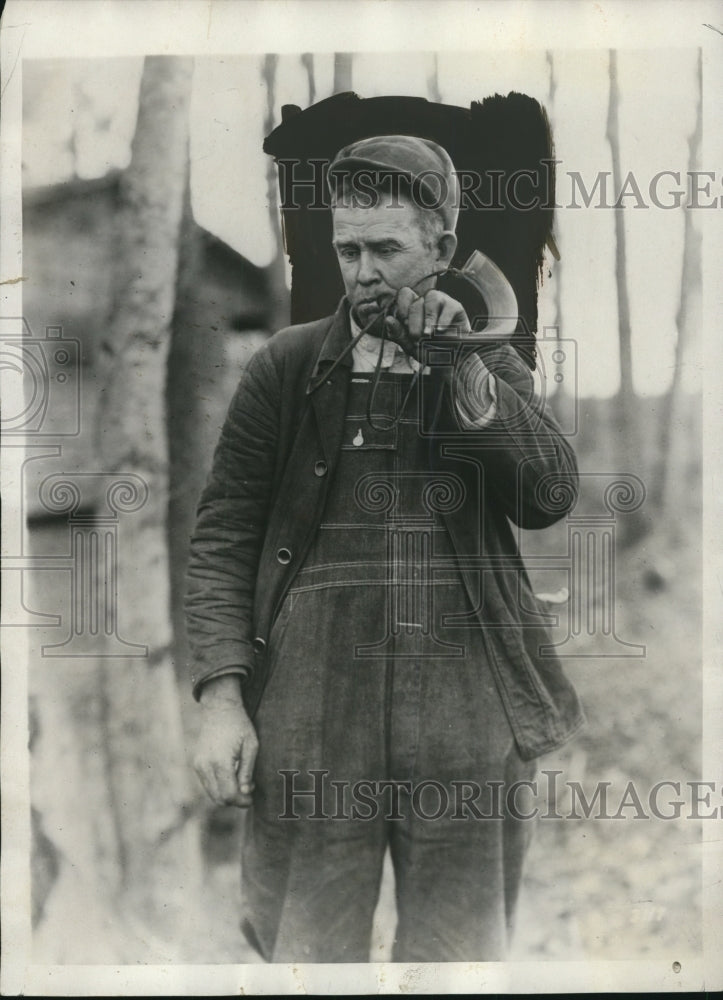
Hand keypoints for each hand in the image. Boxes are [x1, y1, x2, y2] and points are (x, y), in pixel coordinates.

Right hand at [193, 676, 257, 807]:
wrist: (220, 709)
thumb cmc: (239, 725)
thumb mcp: (251, 746)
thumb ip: (247, 771)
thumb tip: (245, 792)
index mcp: (220, 761)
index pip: (229, 794)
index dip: (241, 802)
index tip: (251, 799)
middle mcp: (205, 765)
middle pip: (219, 798)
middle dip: (235, 800)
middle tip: (248, 792)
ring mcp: (198, 765)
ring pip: (212, 794)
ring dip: (226, 794)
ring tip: (241, 783)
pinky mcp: (196, 764)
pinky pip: (207, 784)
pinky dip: (219, 787)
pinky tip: (231, 777)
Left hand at [384, 288, 470, 361]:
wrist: (452, 362)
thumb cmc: (430, 351)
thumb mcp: (411, 346)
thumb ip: (398, 334)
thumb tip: (388, 319)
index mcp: (413, 307)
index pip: (404, 295)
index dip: (402, 309)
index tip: (405, 327)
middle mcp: (426, 301)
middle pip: (415, 303)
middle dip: (414, 324)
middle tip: (417, 339)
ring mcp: (442, 302)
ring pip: (431, 297)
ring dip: (428, 319)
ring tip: (428, 335)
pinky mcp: (456, 307)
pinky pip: (448, 307)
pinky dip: (443, 321)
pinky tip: (441, 332)